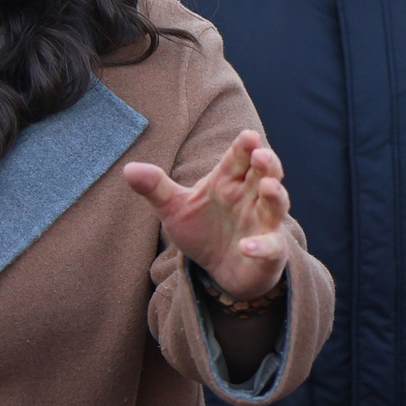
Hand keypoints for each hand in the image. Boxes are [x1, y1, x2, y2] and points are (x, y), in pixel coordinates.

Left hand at [123, 130, 289, 300]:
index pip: (239, 159)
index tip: (247, 136)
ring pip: (277, 205)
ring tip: (269, 187)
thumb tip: (128, 168)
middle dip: (267, 164)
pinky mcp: (270, 251)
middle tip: (261, 154)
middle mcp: (250, 198)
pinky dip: (262, 246)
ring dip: (275, 195)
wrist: (219, 269)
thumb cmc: (203, 231)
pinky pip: (271, 246)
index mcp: (229, 182)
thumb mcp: (175, 208)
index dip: (245, 147)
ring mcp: (263, 223)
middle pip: (266, 174)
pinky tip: (247, 246)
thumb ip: (155, 188)